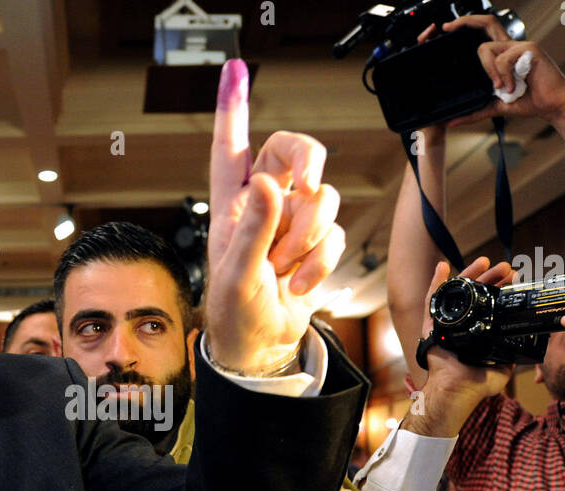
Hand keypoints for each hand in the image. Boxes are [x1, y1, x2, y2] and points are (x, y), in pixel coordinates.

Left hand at [204, 59, 343, 374]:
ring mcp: (293, 223)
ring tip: (284, 269)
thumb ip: (253, 229)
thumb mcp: (236, 274)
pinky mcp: (317, 245)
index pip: (231, 146)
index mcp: (231, 203)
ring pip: (323, 198)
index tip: (234, 71)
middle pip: (295, 152)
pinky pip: (334, 235)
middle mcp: (263, 204)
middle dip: (309, 161)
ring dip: (310, 236)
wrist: (262, 345)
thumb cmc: (235, 311)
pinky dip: (320, 262)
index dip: (232, 108)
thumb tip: (268, 184)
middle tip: (311, 181)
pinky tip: (298, 285)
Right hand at [405, 260, 515, 437]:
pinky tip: (443, 266)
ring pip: (458, 292)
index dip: (501, 289)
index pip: (490, 303)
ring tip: (485, 261)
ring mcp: (446, 323)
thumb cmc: (477, 383)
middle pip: (476, 293)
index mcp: (478, 330)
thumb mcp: (502, 365)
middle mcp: (462, 324)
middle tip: (506, 268)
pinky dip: (437, 282)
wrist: (457, 389)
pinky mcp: (431, 325)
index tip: (514, 278)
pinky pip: (432, 300)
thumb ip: (511, 353)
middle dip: (491, 278)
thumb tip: (525, 343)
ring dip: (470, 274)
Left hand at [424, 16, 564, 126]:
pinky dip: (503, 75)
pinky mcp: (529, 49)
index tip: (447, 28)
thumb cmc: (529, 101)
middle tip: (447, 28)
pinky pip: (503, 59)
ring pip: (488, 48)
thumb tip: (450, 123)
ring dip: (489, 71)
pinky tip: (512, 86)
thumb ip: (474, 111)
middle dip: (465, 21)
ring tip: (502, 88)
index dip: (467, 25)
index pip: (484, 32)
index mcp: (503, 55)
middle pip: (486, 23)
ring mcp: (520, 46)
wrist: (553, 105)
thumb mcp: (495, 106)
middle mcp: (511, 46)